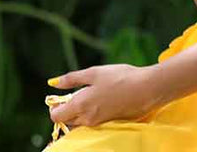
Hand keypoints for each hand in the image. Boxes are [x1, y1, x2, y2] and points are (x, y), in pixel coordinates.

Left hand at [46, 64, 160, 128]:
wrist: (144, 90)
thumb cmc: (119, 77)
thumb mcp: (94, 72)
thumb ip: (72, 79)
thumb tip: (52, 83)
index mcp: (80, 106)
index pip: (55, 116)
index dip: (55, 105)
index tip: (62, 95)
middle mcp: (86, 119)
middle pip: (66, 121)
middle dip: (66, 109)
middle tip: (76, 93)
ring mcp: (97, 124)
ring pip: (78, 123)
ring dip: (77, 112)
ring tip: (89, 95)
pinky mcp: (106, 124)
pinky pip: (90, 123)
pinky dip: (89, 114)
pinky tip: (100, 99)